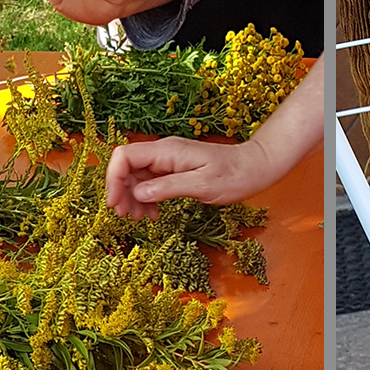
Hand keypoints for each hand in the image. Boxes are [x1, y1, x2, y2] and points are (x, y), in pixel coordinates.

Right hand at [106, 57, 323, 220]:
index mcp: (167, 151)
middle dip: (121, 191)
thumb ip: (168, 188)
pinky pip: (151, 181)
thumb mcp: (202, 186)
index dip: (114, 179)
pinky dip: (146, 197)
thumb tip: (138, 193)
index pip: (124, 156)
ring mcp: (169, 160)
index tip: (115, 203)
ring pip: (137, 176)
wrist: (256, 167)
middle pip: (127, 167)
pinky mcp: (175, 169)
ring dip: (132, 197)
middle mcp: (164, 152)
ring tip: (139, 218)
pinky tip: (152, 214)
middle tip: (126, 217)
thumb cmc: (234, 176)